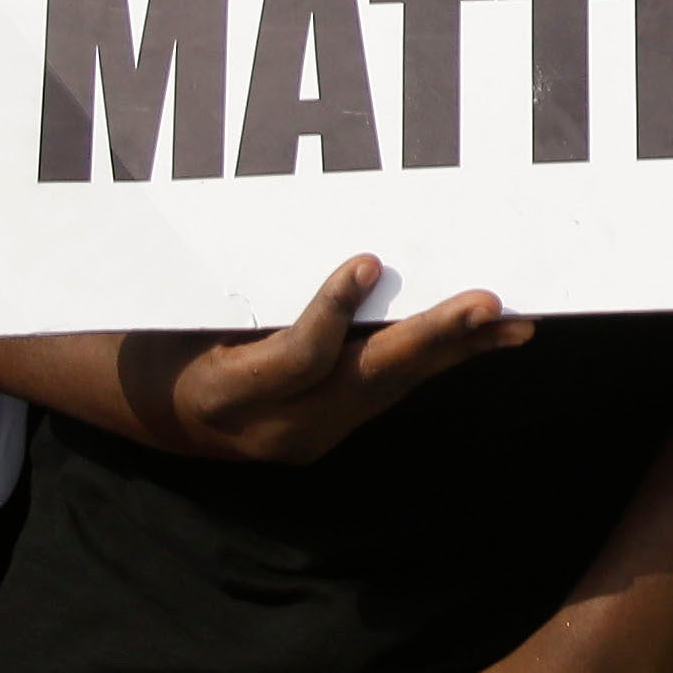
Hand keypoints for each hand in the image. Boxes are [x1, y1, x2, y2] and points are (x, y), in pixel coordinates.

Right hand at [155, 256, 530, 465]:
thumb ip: (234, 292)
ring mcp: (312, 435)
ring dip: (457, 350)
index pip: (296, 359)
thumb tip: (292, 237)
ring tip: (515, 321)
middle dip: (431, 338)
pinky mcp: (337, 428)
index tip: (365, 261)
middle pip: (365, 379)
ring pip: (394, 386)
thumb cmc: (165, 344)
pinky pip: (396, 388)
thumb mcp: (180, 317)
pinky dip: (444, 358)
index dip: (331, 311)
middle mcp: (277, 429)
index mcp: (225, 395)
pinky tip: (491, 336)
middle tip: (485, 304)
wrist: (157, 415)